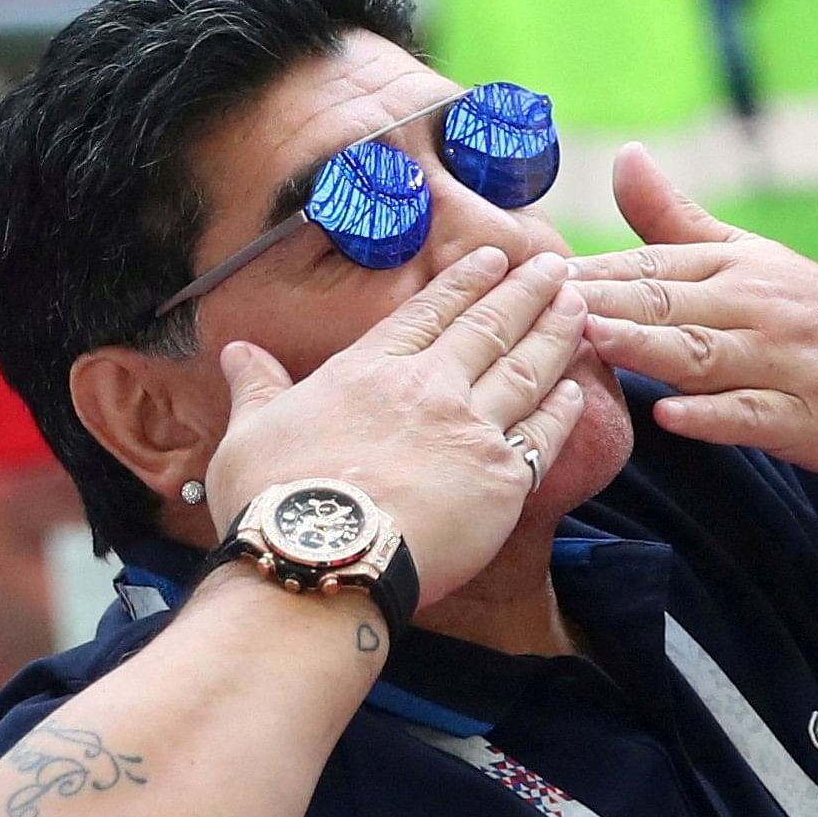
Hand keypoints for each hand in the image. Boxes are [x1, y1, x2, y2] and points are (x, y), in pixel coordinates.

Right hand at [204, 248, 587, 609]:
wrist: (321, 558)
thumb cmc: (274, 503)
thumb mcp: (249, 433)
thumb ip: (257, 388)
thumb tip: (238, 352)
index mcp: (369, 369)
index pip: (428, 312)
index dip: (466, 282)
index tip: (495, 258)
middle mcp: (428, 388)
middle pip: (487, 327)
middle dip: (525, 291)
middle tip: (555, 267)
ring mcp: (471, 429)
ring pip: (525, 368)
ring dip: (555, 333)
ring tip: (579, 305)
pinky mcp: (503, 478)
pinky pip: (544, 434)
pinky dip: (564, 408)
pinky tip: (579, 389)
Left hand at [567, 144, 817, 474]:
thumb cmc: (817, 312)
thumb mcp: (750, 254)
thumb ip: (676, 218)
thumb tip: (622, 156)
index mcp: (734, 268)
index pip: (649, 268)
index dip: (589, 273)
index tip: (529, 277)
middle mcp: (754, 309)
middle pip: (667, 306)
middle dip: (602, 304)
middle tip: (538, 306)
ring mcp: (780, 365)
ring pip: (703, 355)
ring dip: (645, 349)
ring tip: (590, 343)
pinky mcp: (803, 418)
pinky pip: (753, 416)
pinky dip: (714, 416)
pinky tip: (672, 416)